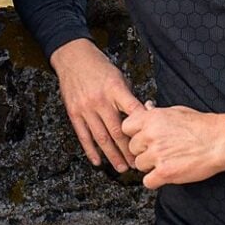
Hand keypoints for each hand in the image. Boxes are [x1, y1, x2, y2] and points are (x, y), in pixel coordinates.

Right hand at [50, 38, 145, 171]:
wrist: (73, 57)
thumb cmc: (99, 67)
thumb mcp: (119, 77)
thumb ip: (128, 97)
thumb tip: (143, 115)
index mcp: (115, 89)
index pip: (132, 111)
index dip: (142, 129)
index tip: (151, 143)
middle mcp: (100, 100)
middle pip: (117, 131)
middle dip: (128, 150)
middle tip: (137, 164)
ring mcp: (86, 108)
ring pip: (101, 137)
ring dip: (112, 155)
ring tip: (121, 167)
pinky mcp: (74, 113)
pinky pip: (83, 135)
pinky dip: (90, 150)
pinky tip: (98, 161)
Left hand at [122, 103, 224, 188]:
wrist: (220, 140)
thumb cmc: (202, 125)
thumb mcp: (176, 111)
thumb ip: (157, 113)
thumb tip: (146, 108)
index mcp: (151, 119)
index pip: (126, 127)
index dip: (134, 134)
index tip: (142, 138)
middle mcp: (150, 135)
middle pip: (132, 148)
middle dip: (143, 150)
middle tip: (158, 151)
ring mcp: (157, 154)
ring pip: (139, 165)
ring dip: (150, 166)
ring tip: (166, 161)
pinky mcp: (165, 172)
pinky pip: (148, 182)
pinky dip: (155, 180)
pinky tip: (165, 174)